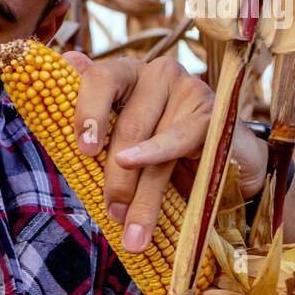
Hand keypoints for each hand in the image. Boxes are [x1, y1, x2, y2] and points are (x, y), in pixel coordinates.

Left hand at [63, 51, 267, 253]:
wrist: (227, 160)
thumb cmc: (161, 144)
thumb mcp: (123, 134)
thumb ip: (97, 108)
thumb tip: (67, 61)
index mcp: (127, 74)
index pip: (100, 78)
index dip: (89, 113)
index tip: (85, 151)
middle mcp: (157, 74)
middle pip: (128, 125)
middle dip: (117, 177)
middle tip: (112, 213)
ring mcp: (189, 90)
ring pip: (153, 143)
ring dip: (141, 195)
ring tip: (133, 233)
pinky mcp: (215, 114)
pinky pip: (182, 141)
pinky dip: (163, 162)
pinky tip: (151, 183)